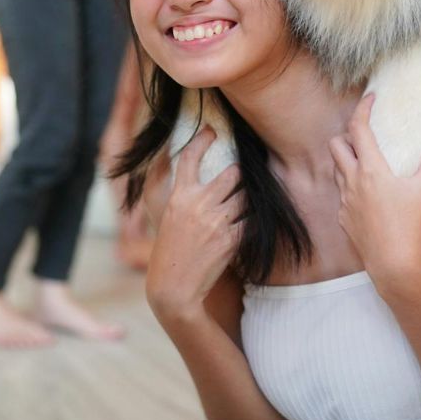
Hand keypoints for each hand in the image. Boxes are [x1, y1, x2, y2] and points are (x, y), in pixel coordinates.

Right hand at [145, 126, 242, 324]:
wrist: (174, 288)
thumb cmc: (168, 253)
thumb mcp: (167, 218)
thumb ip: (181, 195)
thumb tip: (190, 176)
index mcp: (179, 197)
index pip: (190, 158)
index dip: (202, 140)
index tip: (211, 130)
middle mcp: (198, 204)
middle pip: (233, 174)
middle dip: (240, 174)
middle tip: (241, 177)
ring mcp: (217, 221)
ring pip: (245, 196)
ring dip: (247, 199)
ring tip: (243, 204)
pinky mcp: (232, 239)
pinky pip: (251, 219)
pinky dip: (252, 220)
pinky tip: (248, 224)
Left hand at [329, 94, 420, 289]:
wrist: (394, 264)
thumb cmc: (410, 226)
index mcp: (370, 169)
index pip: (357, 129)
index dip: (361, 109)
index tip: (370, 99)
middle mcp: (351, 182)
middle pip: (336, 145)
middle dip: (347, 135)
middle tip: (365, 134)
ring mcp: (345, 201)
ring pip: (337, 169)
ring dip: (347, 159)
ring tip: (367, 160)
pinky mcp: (344, 219)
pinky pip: (343, 194)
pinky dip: (352, 185)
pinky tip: (369, 193)